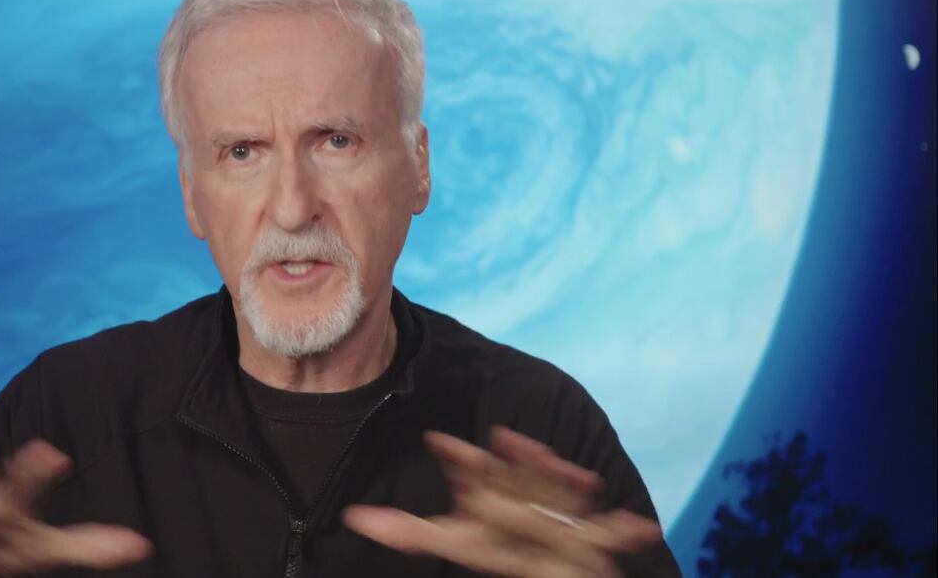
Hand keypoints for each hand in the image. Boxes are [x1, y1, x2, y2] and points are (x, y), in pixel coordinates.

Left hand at [343, 427, 661, 577]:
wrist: (552, 553)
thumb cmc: (501, 541)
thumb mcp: (457, 540)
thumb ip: (409, 531)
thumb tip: (355, 518)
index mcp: (494, 495)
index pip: (475, 470)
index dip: (458, 457)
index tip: (437, 440)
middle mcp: (527, 498)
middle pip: (521, 480)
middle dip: (520, 461)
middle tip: (511, 439)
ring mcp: (559, 515)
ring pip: (563, 496)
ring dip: (570, 483)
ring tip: (580, 478)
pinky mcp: (590, 537)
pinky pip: (608, 533)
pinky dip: (622, 531)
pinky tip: (637, 528)